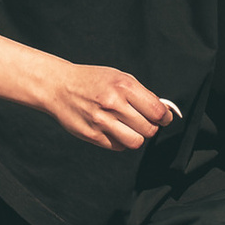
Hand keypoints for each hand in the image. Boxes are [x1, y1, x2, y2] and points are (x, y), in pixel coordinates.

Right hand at [44, 63, 172, 148]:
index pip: (157, 111)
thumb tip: (164, 112)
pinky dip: (120, 141)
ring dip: (137, 136)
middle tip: (143, 121)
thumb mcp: (119, 78)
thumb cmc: (92, 81)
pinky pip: (118, 146)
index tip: (164, 118)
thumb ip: (141, 94)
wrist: (59, 86)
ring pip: (136, 142)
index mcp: (124, 86)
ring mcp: (101, 121)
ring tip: (130, 127)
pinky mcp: (92, 135)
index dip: (165, 117)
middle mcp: (113, 104)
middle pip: (149, 129)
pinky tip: (113, 129)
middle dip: (151, 127)